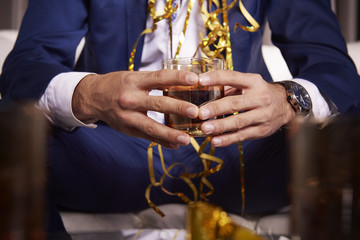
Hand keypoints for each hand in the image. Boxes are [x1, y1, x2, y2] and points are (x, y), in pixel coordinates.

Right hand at [72, 70, 198, 148]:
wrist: (93, 97)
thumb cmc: (119, 85)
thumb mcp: (134, 77)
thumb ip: (156, 81)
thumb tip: (185, 84)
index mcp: (135, 81)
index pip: (160, 77)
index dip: (177, 78)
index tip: (194, 79)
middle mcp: (131, 99)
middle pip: (158, 103)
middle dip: (178, 108)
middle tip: (195, 111)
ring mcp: (128, 116)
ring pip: (152, 126)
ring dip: (170, 134)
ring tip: (186, 139)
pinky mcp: (128, 129)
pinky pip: (147, 137)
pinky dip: (163, 142)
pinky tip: (176, 145)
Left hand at [198, 70, 295, 146]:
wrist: (286, 105)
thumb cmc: (260, 93)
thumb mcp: (248, 84)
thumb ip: (228, 87)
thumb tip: (203, 91)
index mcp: (253, 82)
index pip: (233, 77)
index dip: (216, 78)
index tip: (200, 80)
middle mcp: (260, 98)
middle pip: (235, 103)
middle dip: (217, 108)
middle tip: (201, 113)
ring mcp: (262, 115)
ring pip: (238, 122)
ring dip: (220, 126)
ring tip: (205, 128)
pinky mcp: (261, 130)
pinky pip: (242, 135)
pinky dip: (228, 139)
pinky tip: (216, 140)